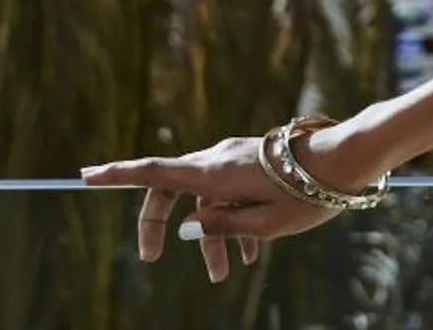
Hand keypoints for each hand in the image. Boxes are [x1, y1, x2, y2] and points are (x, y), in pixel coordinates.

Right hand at [79, 132, 341, 282]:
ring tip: (222, 275)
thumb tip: (189, 229)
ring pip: (207, 198)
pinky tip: (249, 255)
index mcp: (211, 173)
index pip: (153, 173)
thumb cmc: (305, 194)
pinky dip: (232, 220)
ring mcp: (237, 157)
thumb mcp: (261, 225)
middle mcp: (218, 159)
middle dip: (161, 225)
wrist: (347, 160)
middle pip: (172, 189)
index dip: (117, 174)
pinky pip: (230, 192)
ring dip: (210, 235)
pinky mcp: (255, 161)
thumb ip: (219, 228)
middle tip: (154, 259)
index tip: (86, 174)